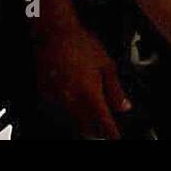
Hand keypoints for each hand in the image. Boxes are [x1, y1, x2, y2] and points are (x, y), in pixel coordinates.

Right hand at [34, 23, 132, 138]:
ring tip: (88, 108)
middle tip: (104, 124)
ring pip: (72, 120)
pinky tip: (72, 95)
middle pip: (87, 128)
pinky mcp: (46, 95)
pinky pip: (59, 109)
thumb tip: (124, 106)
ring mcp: (57, 100)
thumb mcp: (106, 63)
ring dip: (83, 119)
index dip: (111, 134)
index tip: (115, 137)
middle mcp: (73, 101)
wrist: (55, 33)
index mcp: (90, 94)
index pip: (104, 124)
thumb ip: (115, 89)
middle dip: (97, 129)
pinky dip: (68, 108)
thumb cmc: (82, 45)